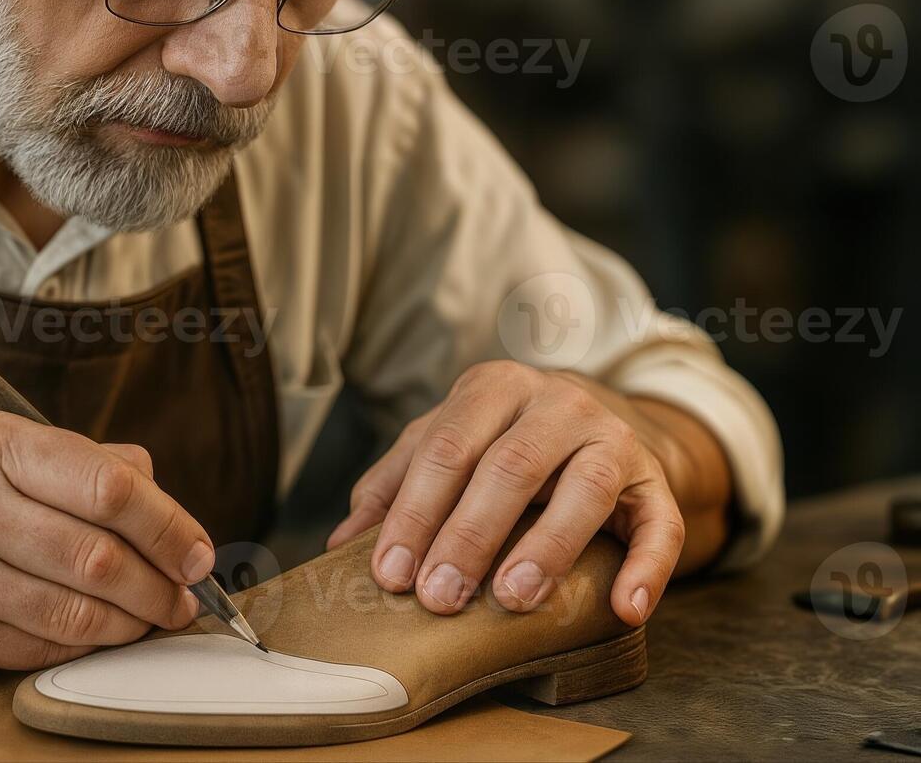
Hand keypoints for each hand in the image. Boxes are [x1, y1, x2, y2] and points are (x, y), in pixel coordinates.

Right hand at [0, 411, 211, 674]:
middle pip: (100, 555)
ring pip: (79, 610)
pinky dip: (85, 646)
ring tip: (150, 617)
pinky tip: (99, 635)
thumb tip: (157, 488)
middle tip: (185, 595)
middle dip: (161, 584)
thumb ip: (75, 461)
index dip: (169, 524)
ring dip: (132, 623)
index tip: (198, 550)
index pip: (108, 485)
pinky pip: (43, 646)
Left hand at [328, 361, 686, 626]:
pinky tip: (622, 610)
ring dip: (547, 548)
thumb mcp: (450, 444)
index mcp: (493, 387)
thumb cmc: (510, 442)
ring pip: (583, 489)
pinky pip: (658, 525)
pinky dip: (645, 570)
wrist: (610, 425)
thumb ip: (396, 485)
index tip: (390, 573)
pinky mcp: (656, 480)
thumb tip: (340, 543)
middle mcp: (556, 402)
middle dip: (468, 536)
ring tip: (512, 598)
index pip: (445, 448)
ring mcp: (612, 437)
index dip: (415, 513)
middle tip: (438, 597)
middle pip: (508, 467)